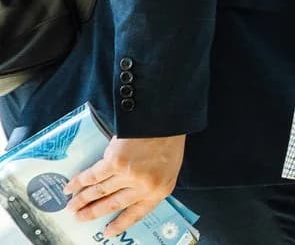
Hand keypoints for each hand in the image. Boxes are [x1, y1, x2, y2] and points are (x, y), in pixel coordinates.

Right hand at [66, 133, 182, 231]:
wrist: (166, 117)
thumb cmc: (169, 138)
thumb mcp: (169, 167)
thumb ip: (150, 181)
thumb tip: (128, 189)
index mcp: (160, 190)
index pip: (137, 213)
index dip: (120, 223)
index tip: (108, 232)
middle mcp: (143, 187)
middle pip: (112, 204)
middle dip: (93, 212)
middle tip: (78, 218)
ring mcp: (128, 176)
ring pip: (99, 192)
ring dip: (82, 200)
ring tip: (71, 207)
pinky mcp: (114, 163)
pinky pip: (92, 176)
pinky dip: (79, 182)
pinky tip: (70, 187)